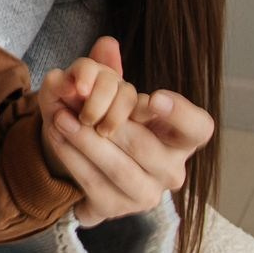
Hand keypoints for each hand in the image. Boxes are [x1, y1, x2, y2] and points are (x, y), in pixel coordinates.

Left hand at [39, 36, 214, 227]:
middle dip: (110, 122)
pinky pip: (93, 183)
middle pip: (147, 148)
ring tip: (59, 117)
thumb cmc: (112, 124)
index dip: (180, 114)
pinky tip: (55, 136)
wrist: (89, 167)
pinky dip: (72, 157)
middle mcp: (172, 171)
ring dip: (85, 141)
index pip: (198, 127)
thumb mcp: (112, 98)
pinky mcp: (116, 209)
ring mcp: (146, 194)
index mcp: (182, 139)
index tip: (153, 96)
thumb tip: (105, 44)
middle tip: (79, 100)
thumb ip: (111, 72)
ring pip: (119, 168)